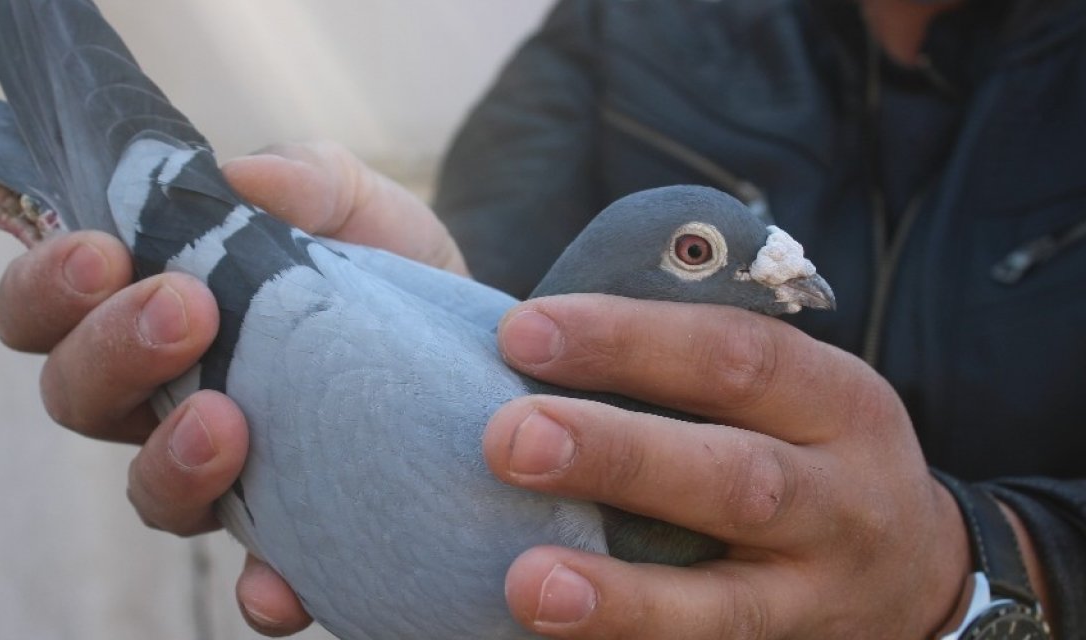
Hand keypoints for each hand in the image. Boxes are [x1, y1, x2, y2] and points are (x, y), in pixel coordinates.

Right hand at [0, 140, 463, 635]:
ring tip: (226, 422)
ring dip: (170, 462)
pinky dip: (262, 588)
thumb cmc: (379, 260)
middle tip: (186, 311)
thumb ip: (301, 176)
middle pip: (78, 397)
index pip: (46, 309)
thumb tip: (242, 179)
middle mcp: (163, 399)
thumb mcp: (351, 201)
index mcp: (147, 308)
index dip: (47, 287)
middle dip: (113, 352)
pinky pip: (256, 581)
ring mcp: (223, 474)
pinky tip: (280, 580)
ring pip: (150, 493)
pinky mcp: (294, 533)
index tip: (105, 253)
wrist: (470, 340)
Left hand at [483, 294, 972, 637]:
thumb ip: (694, 365)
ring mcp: (816, 597)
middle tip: (510, 438)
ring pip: (728, 605)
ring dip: (625, 597)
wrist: (915, 579)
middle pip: (733, 478)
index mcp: (834, 400)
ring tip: (529, 585)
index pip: (734, 354)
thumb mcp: (791, 392)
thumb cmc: (804, 452)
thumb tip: (534, 335)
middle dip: (616, 455)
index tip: (523, 331)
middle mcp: (840, 499)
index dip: (627, 340)